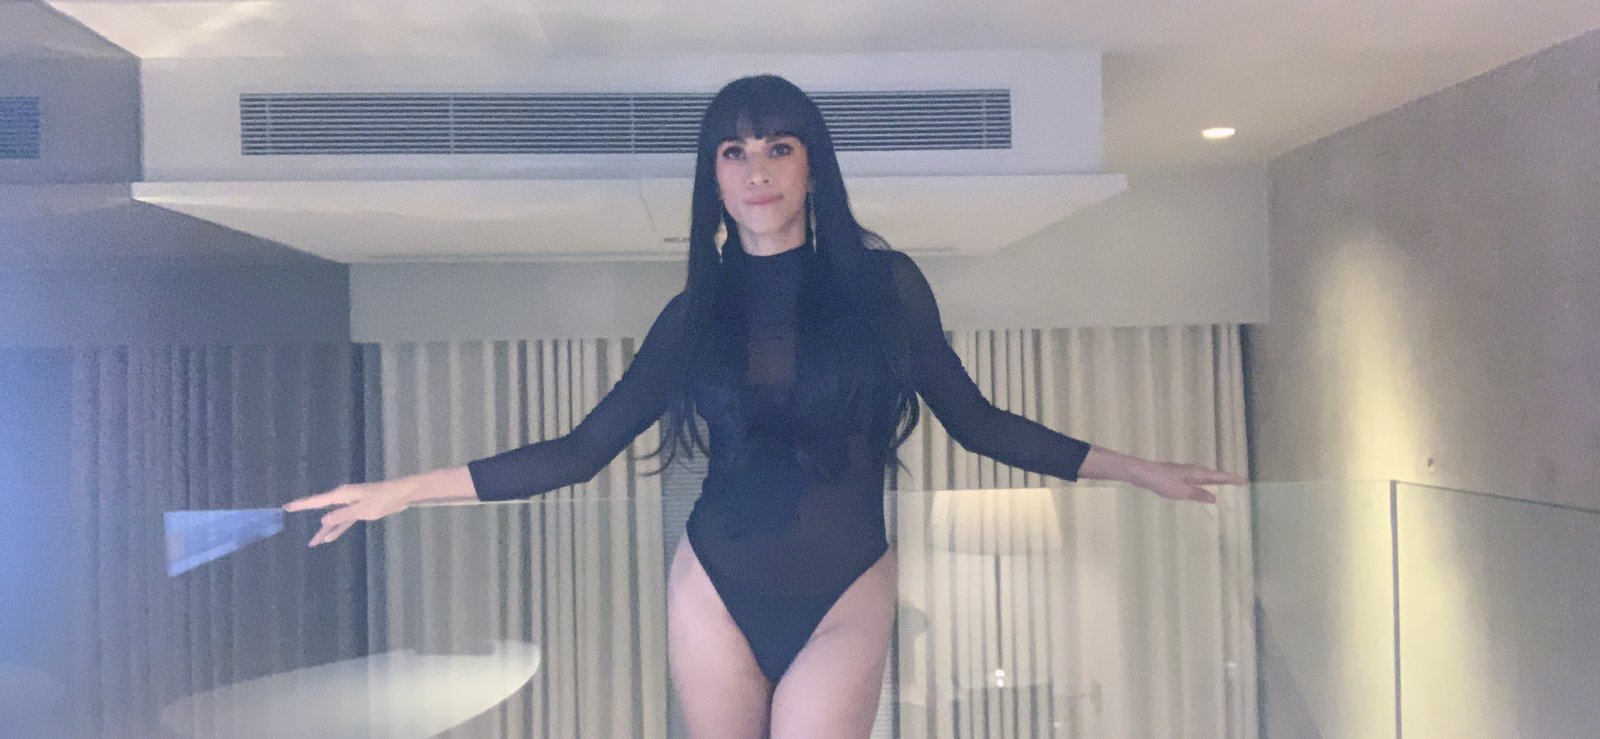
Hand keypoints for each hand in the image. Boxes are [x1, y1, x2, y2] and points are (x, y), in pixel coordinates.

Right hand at [283, 478, 419, 546]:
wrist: (401, 495)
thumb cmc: (382, 500)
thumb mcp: (361, 510)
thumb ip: (341, 517)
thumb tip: (322, 521)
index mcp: (341, 495)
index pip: (317, 501)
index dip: (301, 505)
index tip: (286, 506)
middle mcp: (343, 498)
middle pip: (321, 508)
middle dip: (307, 513)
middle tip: (288, 513)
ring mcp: (351, 504)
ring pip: (333, 519)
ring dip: (324, 530)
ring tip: (312, 543)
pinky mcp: (359, 510)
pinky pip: (344, 521)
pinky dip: (337, 529)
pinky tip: (330, 538)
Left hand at [1128, 461, 1247, 504]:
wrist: (1142, 473)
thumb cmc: (1162, 483)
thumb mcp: (1182, 492)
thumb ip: (1198, 495)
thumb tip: (1214, 498)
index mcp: (1197, 473)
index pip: (1218, 476)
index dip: (1231, 479)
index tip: (1244, 480)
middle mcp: (1192, 470)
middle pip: (1213, 475)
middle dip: (1225, 478)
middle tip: (1239, 481)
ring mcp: (1183, 471)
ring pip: (1203, 476)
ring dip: (1214, 479)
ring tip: (1223, 483)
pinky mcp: (1175, 474)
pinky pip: (1195, 478)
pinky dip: (1203, 481)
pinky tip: (1199, 486)